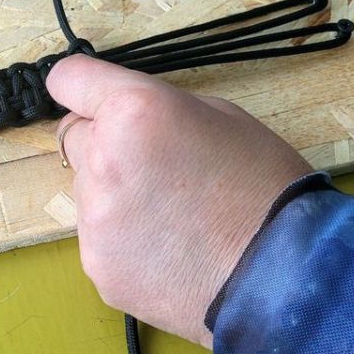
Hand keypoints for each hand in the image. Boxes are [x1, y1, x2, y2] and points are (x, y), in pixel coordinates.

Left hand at [46, 55, 310, 346]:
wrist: (285, 274)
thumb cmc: (264, 186)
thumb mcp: (220, 117)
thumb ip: (157, 109)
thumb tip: (124, 117)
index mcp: (134, 111)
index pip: (68, 79)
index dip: (79, 85)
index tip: (87, 96)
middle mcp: (103, 159)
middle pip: (75, 137)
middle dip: (103, 143)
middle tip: (153, 166)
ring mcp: (95, 218)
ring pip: (87, 192)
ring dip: (115, 194)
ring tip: (172, 217)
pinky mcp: (98, 265)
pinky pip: (99, 239)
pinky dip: (123, 241)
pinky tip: (168, 250)